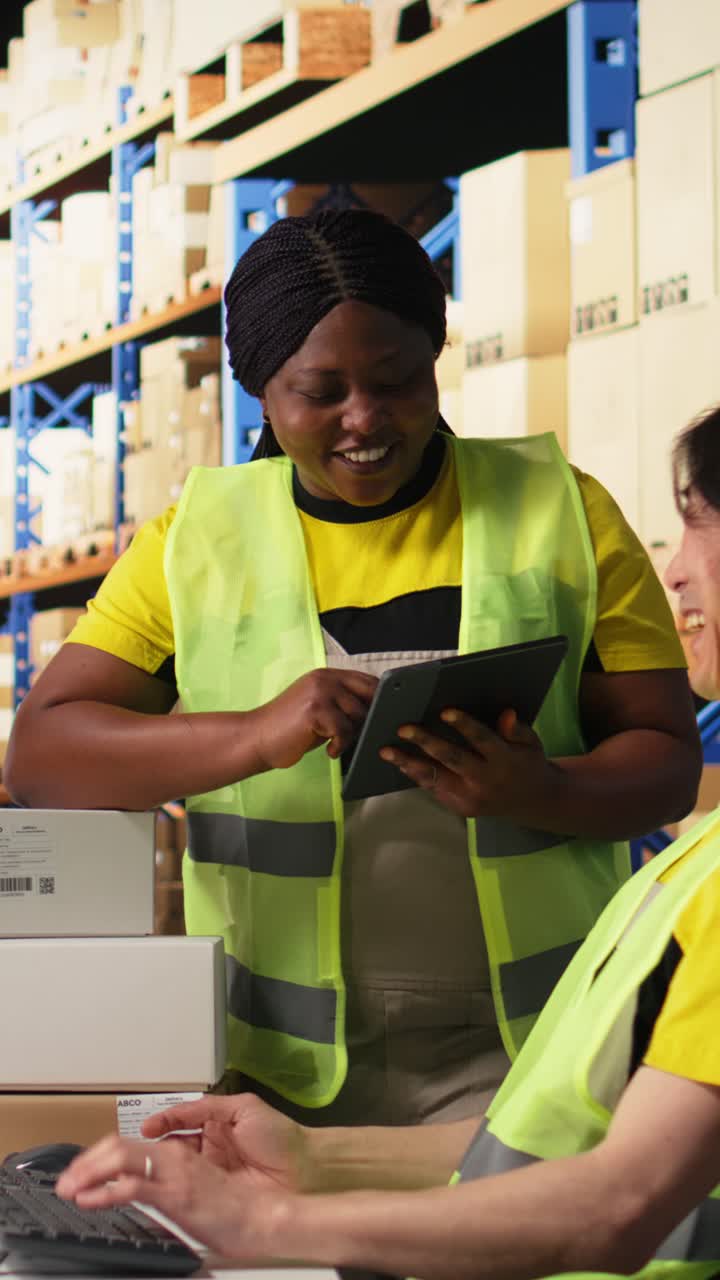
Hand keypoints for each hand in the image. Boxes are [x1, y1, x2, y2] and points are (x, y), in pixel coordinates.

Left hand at [56, 1136, 284, 1261]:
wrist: (264, 1215)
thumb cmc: (235, 1209)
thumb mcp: (192, 1193)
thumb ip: (167, 1189)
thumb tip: (143, 1198)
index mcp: (178, 1153)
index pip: (127, 1146)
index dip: (98, 1157)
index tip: (81, 1173)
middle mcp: (173, 1155)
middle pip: (117, 1146)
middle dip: (85, 1162)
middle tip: (66, 1180)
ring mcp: (173, 1172)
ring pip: (119, 1158)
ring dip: (87, 1172)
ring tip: (69, 1187)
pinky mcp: (174, 1193)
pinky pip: (130, 1186)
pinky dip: (103, 1191)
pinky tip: (88, 1199)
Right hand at [139, 1093, 311, 1190]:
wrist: (304, 1168)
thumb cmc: (280, 1136)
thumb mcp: (245, 1108)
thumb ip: (210, 1106)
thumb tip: (179, 1109)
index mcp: (215, 1125)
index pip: (180, 1122)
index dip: (163, 1123)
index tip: (147, 1128)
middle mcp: (209, 1149)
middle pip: (173, 1147)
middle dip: (155, 1148)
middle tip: (139, 1150)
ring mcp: (211, 1173)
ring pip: (178, 1169)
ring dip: (162, 1169)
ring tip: (146, 1167)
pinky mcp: (215, 1194)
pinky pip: (191, 1190)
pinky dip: (177, 1188)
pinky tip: (166, 1186)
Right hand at [251, 668, 376, 769]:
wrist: (256, 738)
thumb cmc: (290, 729)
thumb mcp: (320, 708)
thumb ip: (343, 702)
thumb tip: (378, 711)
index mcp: (328, 675)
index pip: (368, 681)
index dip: (380, 700)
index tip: (382, 718)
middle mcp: (325, 678)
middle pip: (370, 695)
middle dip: (370, 718)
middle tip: (358, 735)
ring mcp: (320, 692)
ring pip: (359, 715)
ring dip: (352, 735)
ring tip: (335, 743)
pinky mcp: (315, 710)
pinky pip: (345, 731)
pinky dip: (340, 746)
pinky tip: (329, 750)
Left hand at [379, 707, 556, 820]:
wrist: (532, 802)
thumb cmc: (528, 763)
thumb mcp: (531, 744)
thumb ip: (517, 730)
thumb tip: (506, 714)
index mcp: (505, 761)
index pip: (483, 740)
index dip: (465, 725)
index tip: (446, 711)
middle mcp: (486, 781)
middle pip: (452, 759)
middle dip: (426, 742)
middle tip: (403, 728)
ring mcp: (471, 798)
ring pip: (435, 778)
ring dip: (408, 763)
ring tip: (386, 750)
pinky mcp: (459, 808)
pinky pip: (433, 788)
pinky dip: (415, 774)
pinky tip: (399, 760)